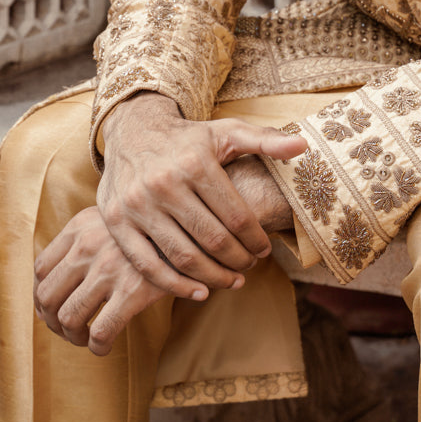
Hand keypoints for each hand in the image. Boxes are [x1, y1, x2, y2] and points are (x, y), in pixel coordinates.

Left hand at [33, 205, 165, 356]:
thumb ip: (85, 238)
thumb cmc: (149, 228)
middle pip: (47, 295)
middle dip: (52, 320)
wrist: (191, 226)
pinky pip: (100, 332)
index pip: (41, 268)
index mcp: (80, 226)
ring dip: (72, 336)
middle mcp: (89, 245)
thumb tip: (55, 278)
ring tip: (84, 339)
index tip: (52, 308)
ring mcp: (109, 268)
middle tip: (67, 330)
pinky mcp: (132, 291)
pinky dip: (97, 347)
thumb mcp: (111, 218)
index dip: (42, 295)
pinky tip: (104, 347)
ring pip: (68, 316)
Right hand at [97, 92, 305, 299]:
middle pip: (212, 240)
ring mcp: (137, 204)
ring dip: (213, 278)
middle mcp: (164, 182)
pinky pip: (148, 265)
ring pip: (183, 256)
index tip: (266, 249)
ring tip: (232, 281)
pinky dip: (175, 285)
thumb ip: (266, 140)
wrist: (133, 130)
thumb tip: (303, 147)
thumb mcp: (226, 132)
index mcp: (195, 162)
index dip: (257, 240)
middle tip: (250, 267)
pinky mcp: (117, 222)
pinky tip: (198, 291)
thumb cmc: (188, 138)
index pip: (237, 216)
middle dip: (239, 261)